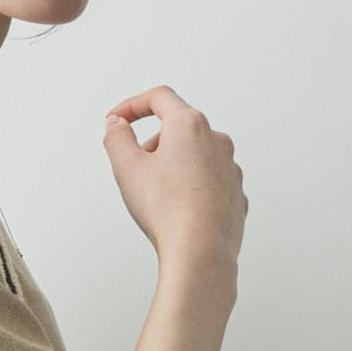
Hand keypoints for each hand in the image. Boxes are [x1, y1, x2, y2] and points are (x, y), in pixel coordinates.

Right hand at [102, 85, 247, 276]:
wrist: (201, 252)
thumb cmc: (169, 210)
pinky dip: (191, 190)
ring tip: (157, 198)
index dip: (132, 105)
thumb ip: (117, 138)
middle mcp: (216, 140)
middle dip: (153, 145)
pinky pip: (209, 184)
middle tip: (135, 172)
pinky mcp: (235, 195)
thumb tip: (116, 125)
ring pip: (196, 158)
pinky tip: (178, 212)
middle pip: (178, 129)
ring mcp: (230, 168)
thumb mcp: (127, 168)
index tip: (118, 119)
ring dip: (173, 168)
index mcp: (190, 125)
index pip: (159, 98)